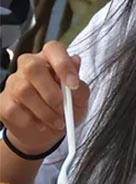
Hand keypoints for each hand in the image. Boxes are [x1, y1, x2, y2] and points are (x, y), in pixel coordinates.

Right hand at [0, 41, 89, 155]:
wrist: (48, 134)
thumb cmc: (67, 110)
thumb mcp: (80, 99)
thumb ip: (79, 83)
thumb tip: (76, 61)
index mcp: (51, 61)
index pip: (53, 49)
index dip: (63, 64)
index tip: (73, 85)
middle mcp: (29, 67)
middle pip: (32, 67)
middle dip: (51, 92)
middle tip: (63, 108)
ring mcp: (13, 83)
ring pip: (23, 90)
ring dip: (45, 111)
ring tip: (57, 121)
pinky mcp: (3, 101)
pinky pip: (13, 109)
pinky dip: (32, 121)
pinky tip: (42, 125)